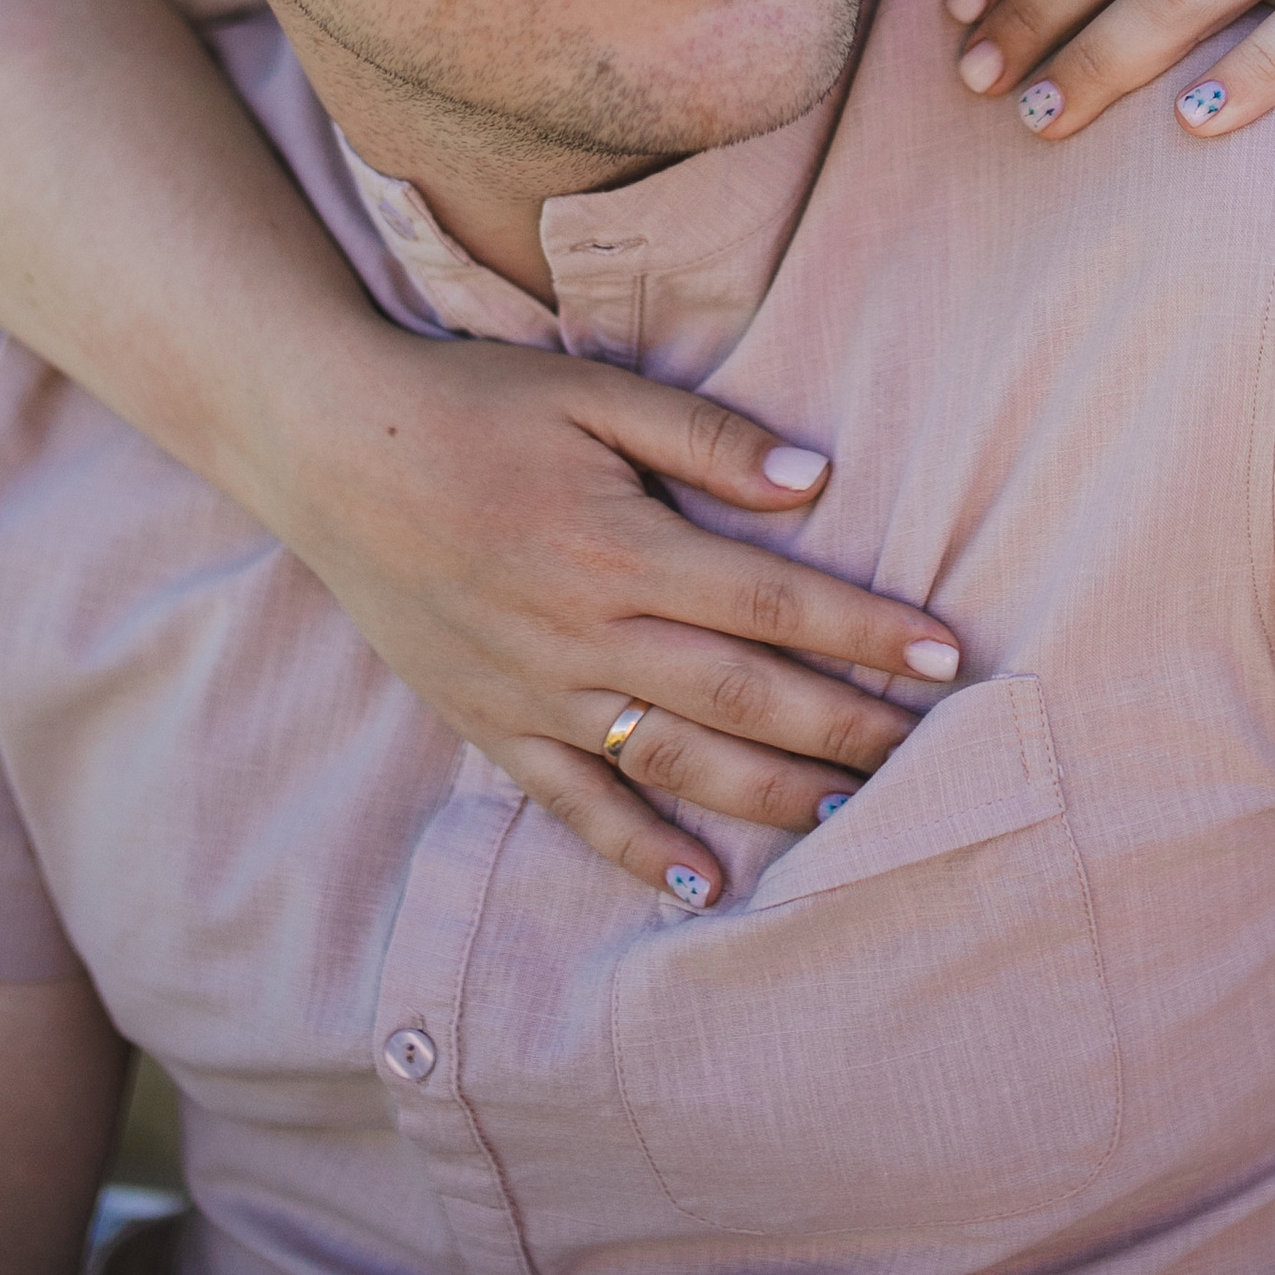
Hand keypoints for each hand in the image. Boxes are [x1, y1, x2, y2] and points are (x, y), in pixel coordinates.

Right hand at [261, 326, 961, 910]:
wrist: (329, 448)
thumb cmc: (471, 405)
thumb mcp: (593, 394)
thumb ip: (705, 440)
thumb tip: (814, 479)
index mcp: (622, 546)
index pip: (775, 603)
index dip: (866, 631)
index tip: (944, 653)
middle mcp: (585, 632)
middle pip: (742, 694)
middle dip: (843, 726)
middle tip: (927, 748)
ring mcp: (535, 689)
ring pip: (673, 759)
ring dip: (768, 794)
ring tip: (849, 810)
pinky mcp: (490, 721)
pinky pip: (572, 802)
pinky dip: (636, 847)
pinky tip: (701, 880)